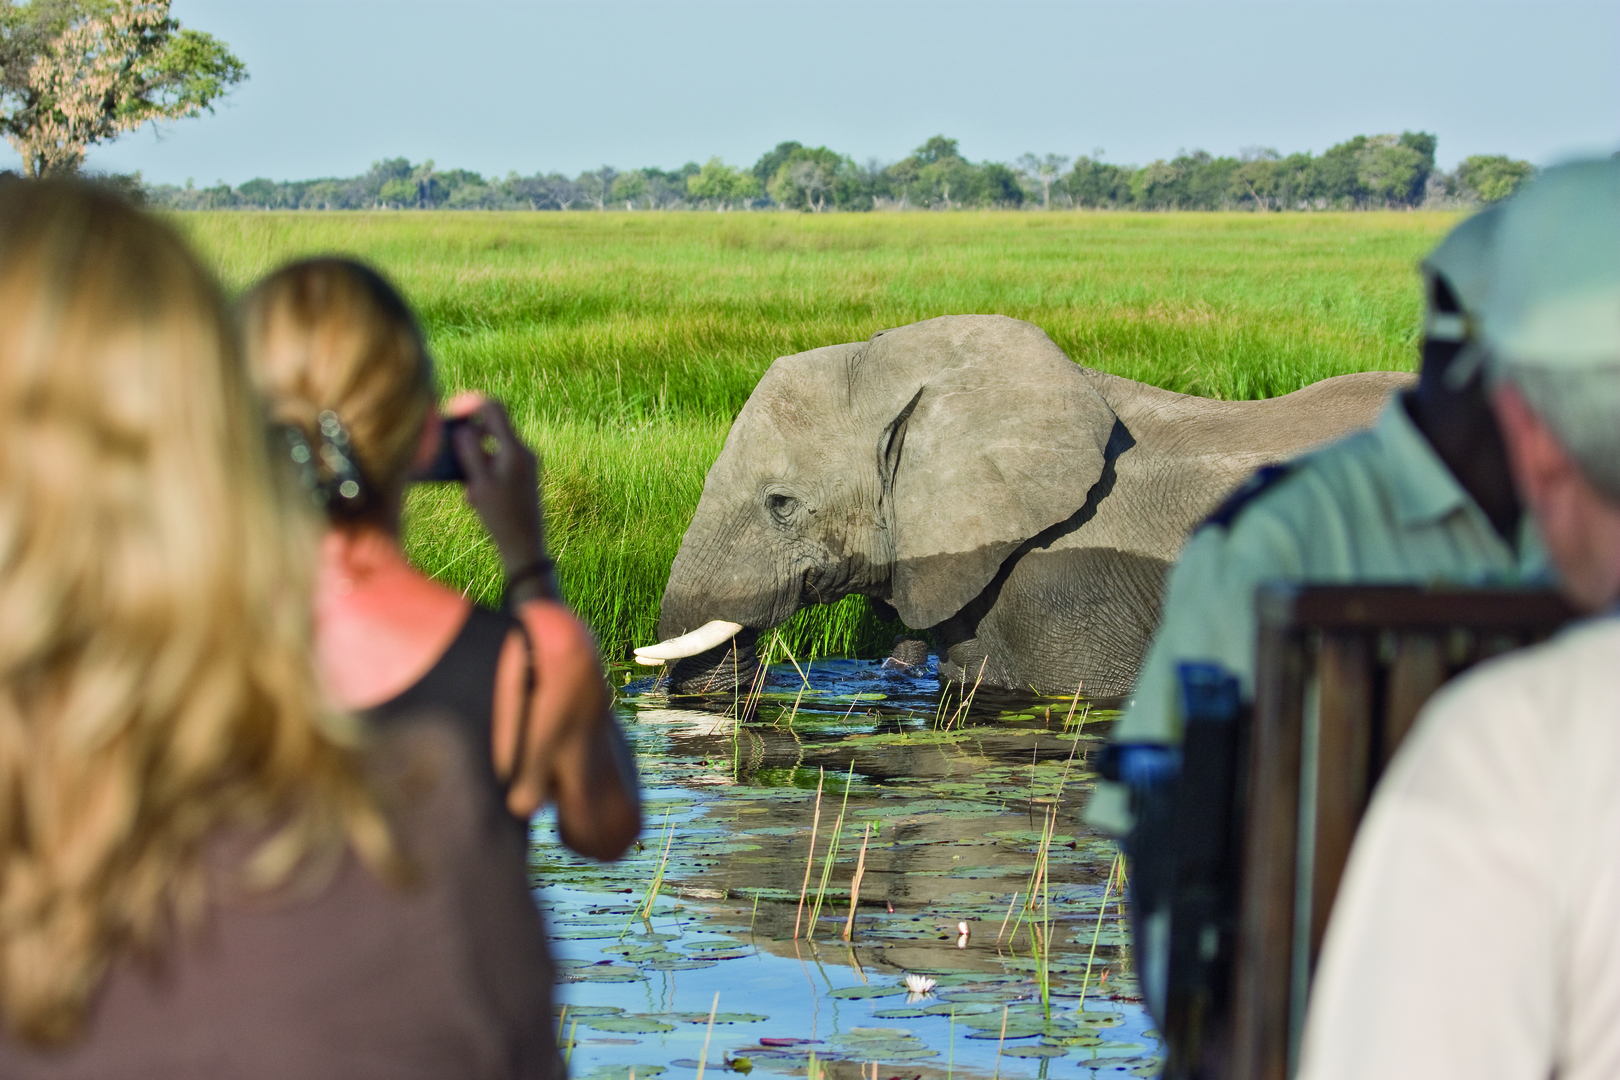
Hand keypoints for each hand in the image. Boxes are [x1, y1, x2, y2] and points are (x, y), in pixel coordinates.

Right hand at [449, 395, 547, 576]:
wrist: (525, 545)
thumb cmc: (500, 517)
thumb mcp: (478, 484)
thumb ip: (470, 452)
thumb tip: (462, 428)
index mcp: (513, 449)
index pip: (492, 407)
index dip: (469, 404)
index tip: (450, 413)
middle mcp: (523, 451)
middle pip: (491, 425)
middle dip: (469, 437)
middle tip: (450, 452)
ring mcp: (525, 462)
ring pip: (492, 446)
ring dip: (474, 458)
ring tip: (467, 485)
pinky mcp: (523, 474)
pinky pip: (498, 461)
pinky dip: (483, 470)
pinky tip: (475, 495)